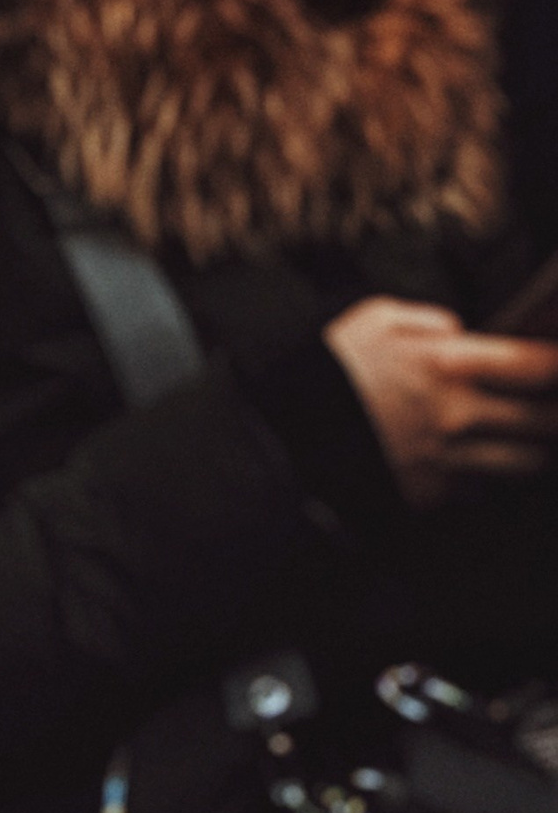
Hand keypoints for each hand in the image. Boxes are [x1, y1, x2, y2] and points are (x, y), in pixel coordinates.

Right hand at [323, 296, 557, 509]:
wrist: (283, 434)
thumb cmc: (326, 369)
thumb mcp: (371, 318)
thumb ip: (427, 318)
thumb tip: (462, 330)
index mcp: (447, 363)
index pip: (535, 365)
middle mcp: (458, 414)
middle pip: (546, 421)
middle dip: (557, 414)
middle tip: (553, 409)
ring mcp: (448, 459)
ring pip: (527, 463)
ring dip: (538, 452)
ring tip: (538, 442)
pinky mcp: (432, 494)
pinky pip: (481, 490)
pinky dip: (486, 479)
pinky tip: (481, 467)